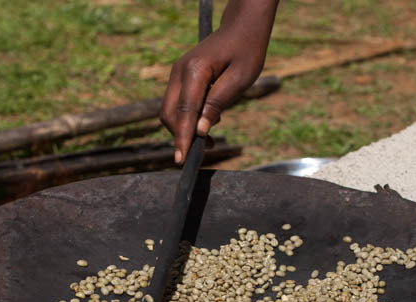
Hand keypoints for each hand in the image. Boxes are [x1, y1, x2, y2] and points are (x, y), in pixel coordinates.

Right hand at [160, 0, 277, 163]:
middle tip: (204, 151)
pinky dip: (187, 118)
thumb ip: (218, 104)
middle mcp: (179, 71)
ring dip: (185, 128)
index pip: (184, 112)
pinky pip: (177, 103)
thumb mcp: (240, 79)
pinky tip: (207, 122)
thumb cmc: (246, 50)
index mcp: (195, 71)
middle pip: (169, 114)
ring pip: (170, 110)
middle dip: (181, 136)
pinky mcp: (181, 76)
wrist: (242, 26)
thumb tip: (201, 131)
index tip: (182, 160)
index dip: (183, 138)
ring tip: (211, 138)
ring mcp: (177, 73)